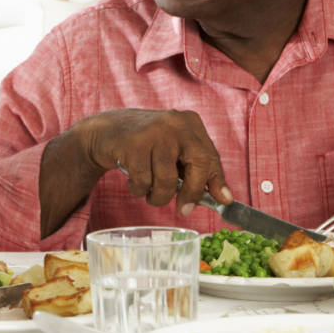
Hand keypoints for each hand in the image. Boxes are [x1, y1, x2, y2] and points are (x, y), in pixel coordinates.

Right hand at [78, 108, 231, 213]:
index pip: (210, 156)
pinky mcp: (133, 143)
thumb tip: (224, 199)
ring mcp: (154, 131)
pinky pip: (143, 180)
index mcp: (191, 123)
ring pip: (167, 179)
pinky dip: (139, 189)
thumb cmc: (148, 145)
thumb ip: (196, 170)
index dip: (217, 181)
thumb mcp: (175, 151)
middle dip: (192, 192)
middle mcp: (176, 123)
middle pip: (197, 163)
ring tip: (150, 193)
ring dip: (158, 196)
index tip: (223, 201)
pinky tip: (133, 180)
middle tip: (184, 209)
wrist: (109, 130)